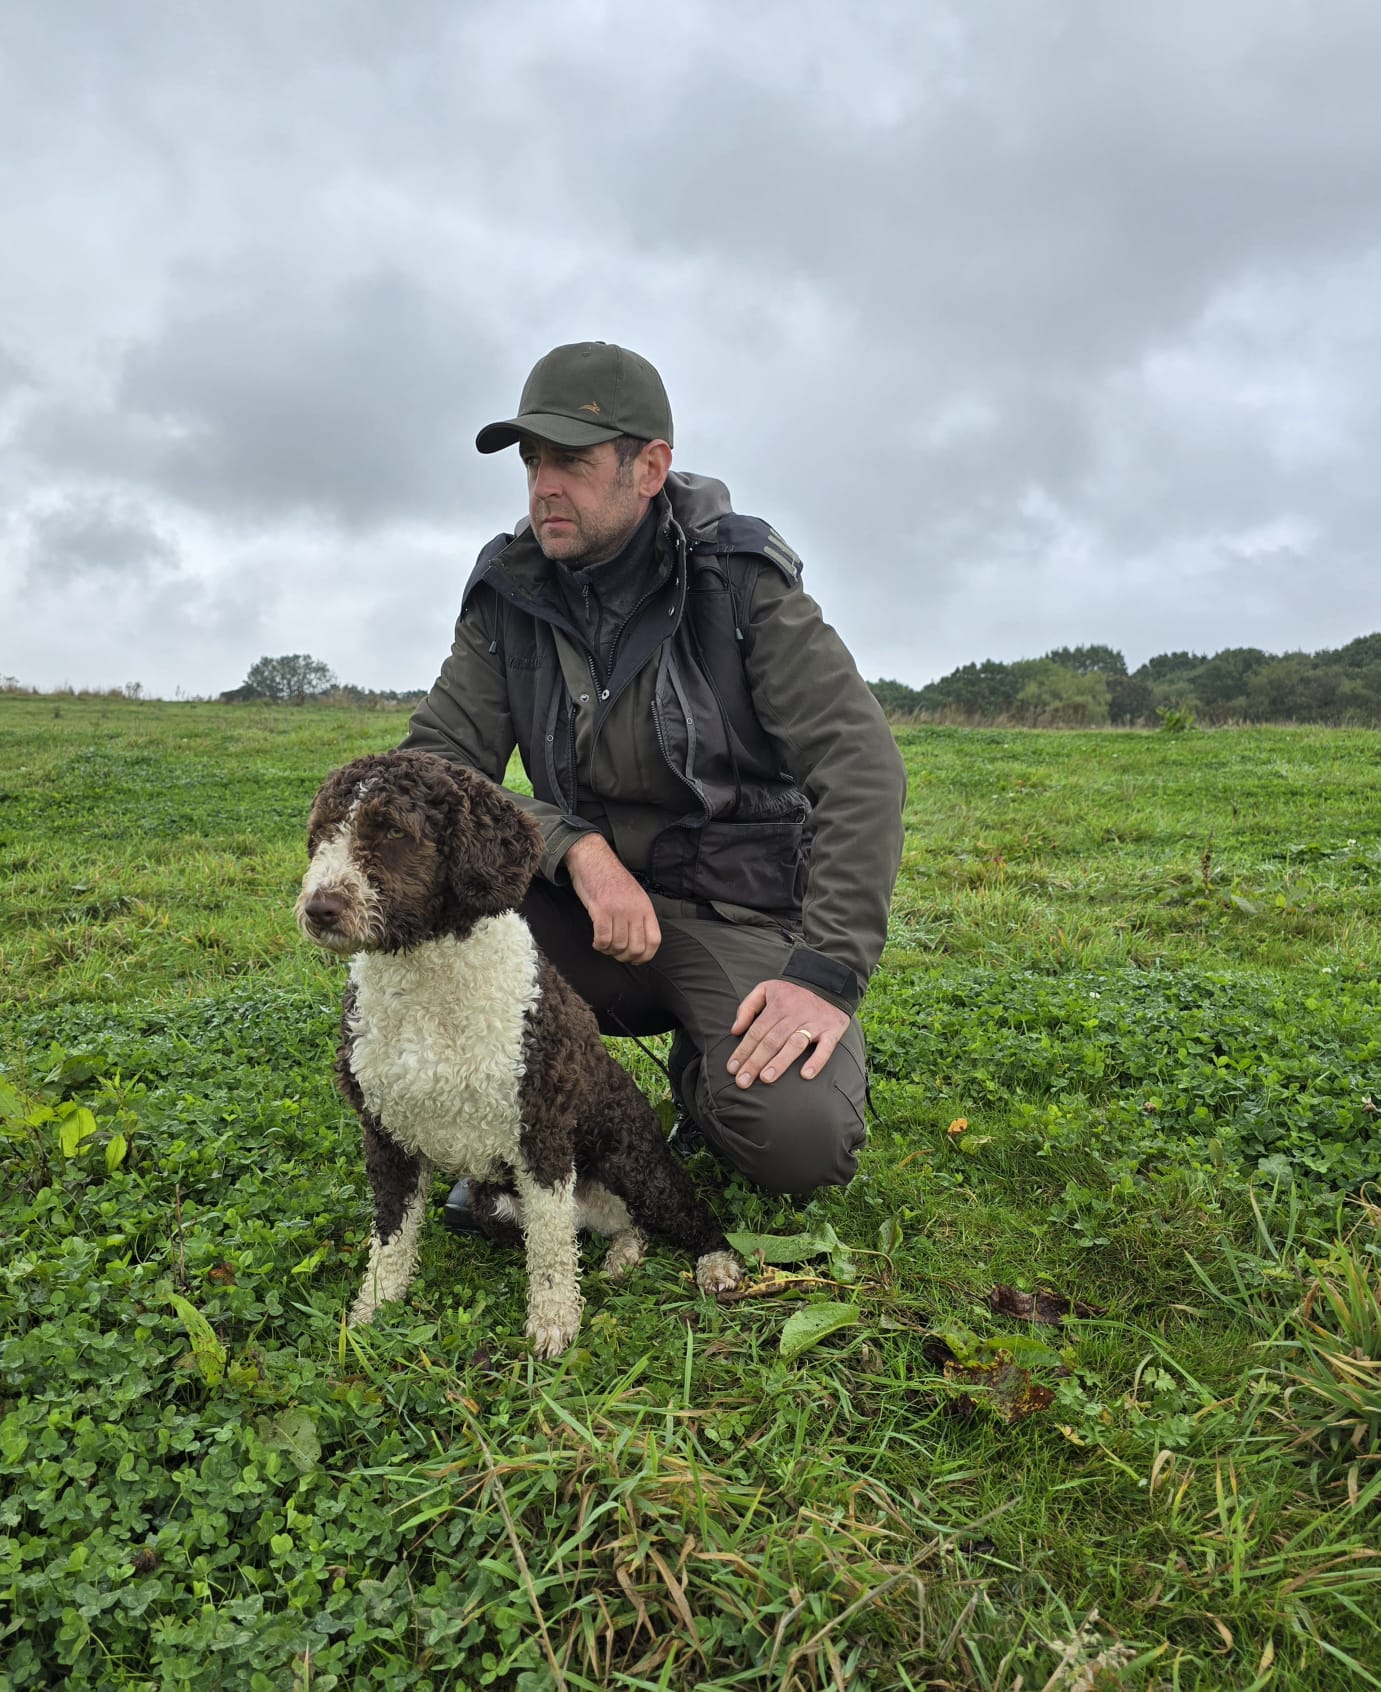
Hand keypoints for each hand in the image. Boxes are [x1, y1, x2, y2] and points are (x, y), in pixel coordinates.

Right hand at [564, 834, 661, 963]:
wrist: (593, 859)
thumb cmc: (611, 878)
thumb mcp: (635, 895)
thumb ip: (640, 915)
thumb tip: (640, 940)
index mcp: (645, 907)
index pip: (654, 940)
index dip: (646, 956)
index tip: (636, 959)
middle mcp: (634, 910)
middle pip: (636, 948)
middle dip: (625, 957)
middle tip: (616, 953)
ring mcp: (618, 910)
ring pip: (618, 946)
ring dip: (609, 951)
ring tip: (604, 945)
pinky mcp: (600, 909)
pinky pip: (603, 938)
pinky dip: (599, 945)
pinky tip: (596, 941)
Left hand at [727, 980, 848, 1088]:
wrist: (828, 984)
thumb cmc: (792, 993)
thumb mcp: (766, 989)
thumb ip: (747, 1007)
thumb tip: (735, 1030)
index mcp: (778, 1006)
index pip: (756, 1032)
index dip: (743, 1050)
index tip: (732, 1069)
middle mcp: (795, 1015)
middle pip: (772, 1041)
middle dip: (755, 1062)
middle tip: (743, 1081)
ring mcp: (814, 1023)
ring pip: (794, 1044)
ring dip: (780, 1062)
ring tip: (766, 1079)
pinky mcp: (832, 1030)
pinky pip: (825, 1047)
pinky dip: (816, 1061)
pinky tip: (806, 1074)